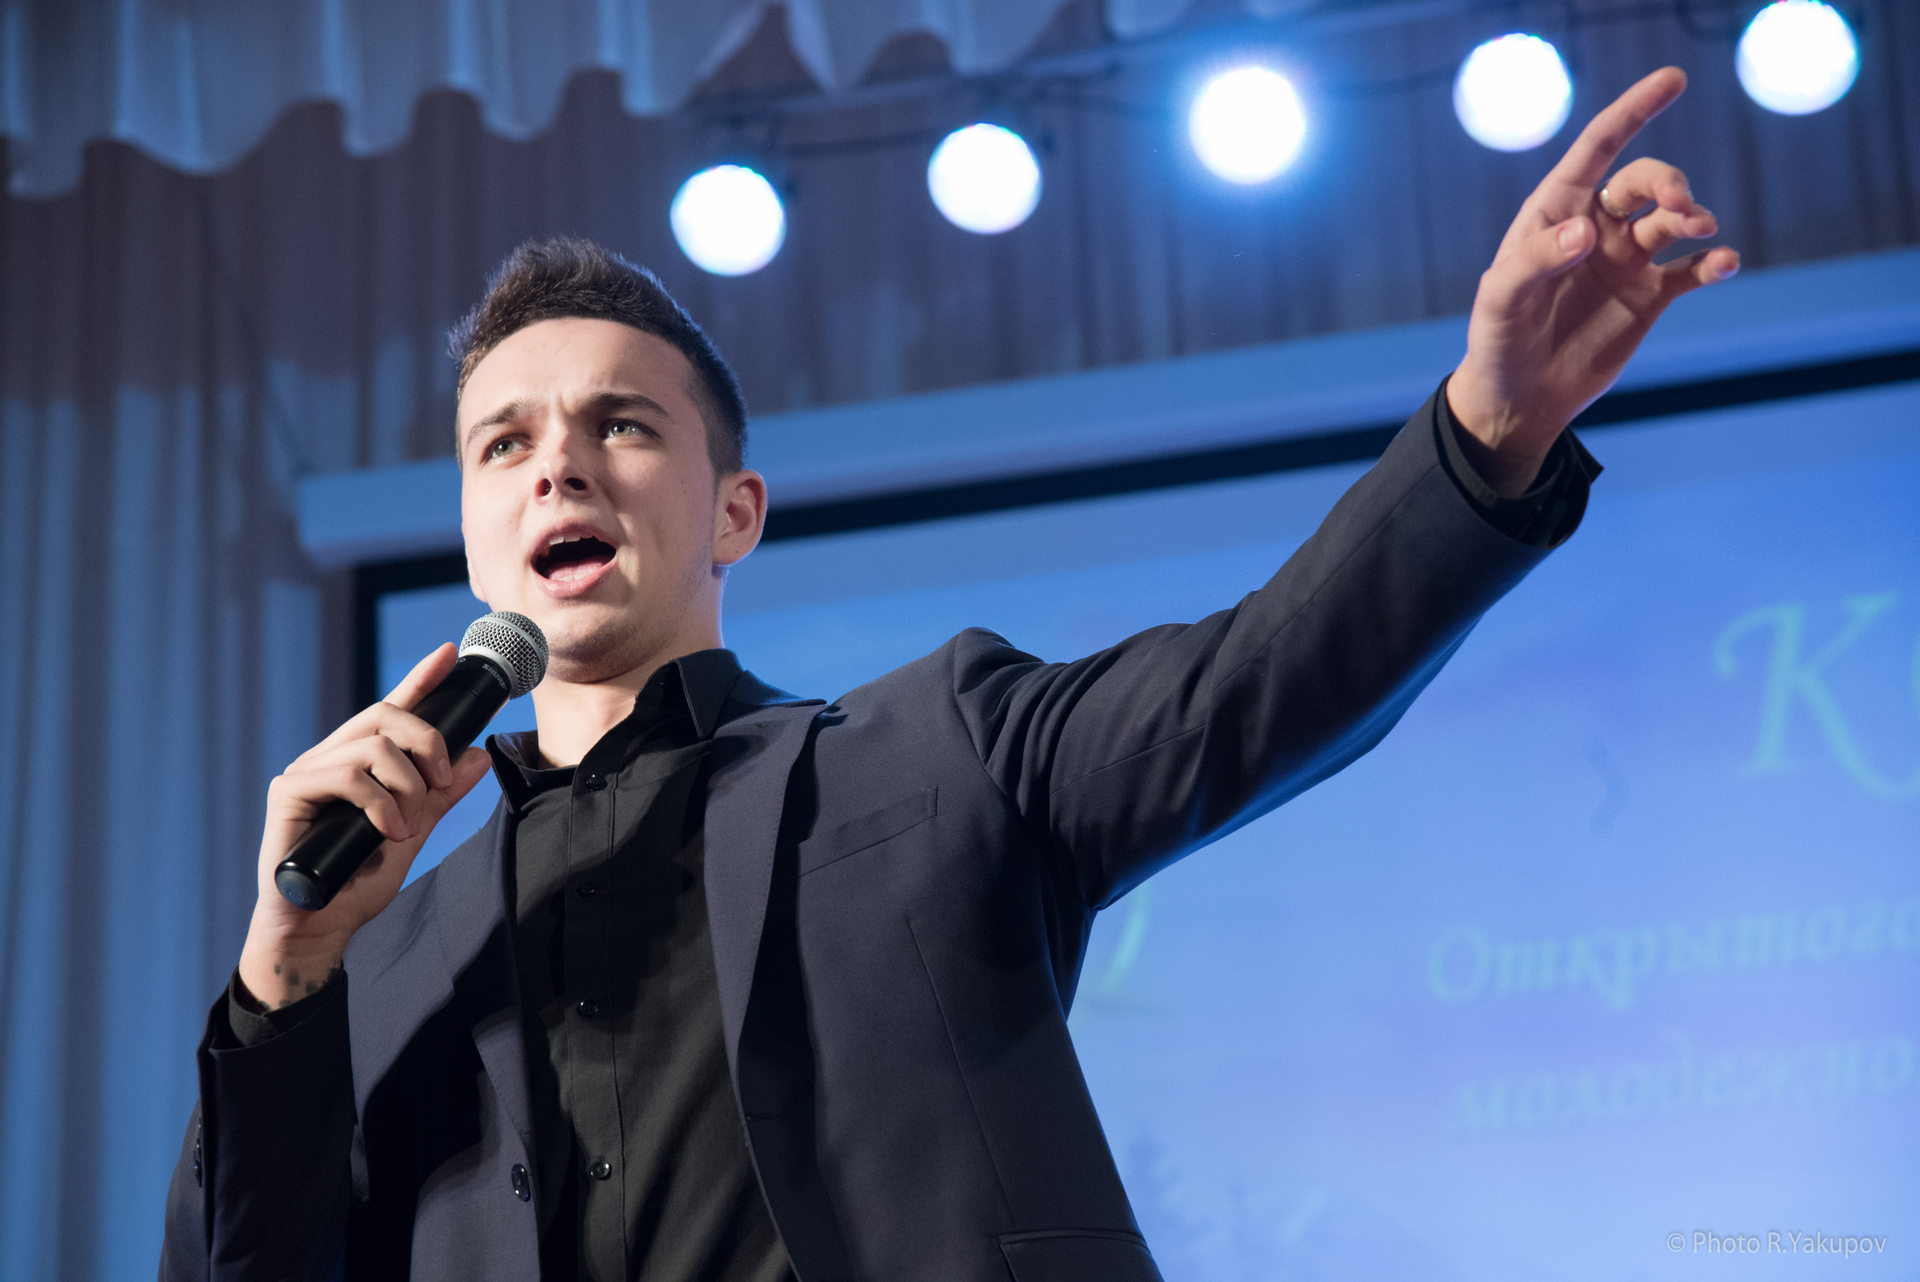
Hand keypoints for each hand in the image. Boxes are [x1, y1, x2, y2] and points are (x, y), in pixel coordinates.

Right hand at [236, 644, 492, 1009]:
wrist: (321, 928)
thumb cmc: (359, 883)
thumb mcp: (414, 832)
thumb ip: (441, 795)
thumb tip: (477, 755)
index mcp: (361, 764)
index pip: (393, 710)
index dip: (421, 679)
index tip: (451, 653)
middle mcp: (332, 758)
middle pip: (385, 715)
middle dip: (426, 742)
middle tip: (440, 782)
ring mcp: (307, 772)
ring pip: (371, 745)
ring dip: (405, 784)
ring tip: (407, 824)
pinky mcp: (288, 793)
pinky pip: (346, 775)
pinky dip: (379, 803)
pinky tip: (386, 831)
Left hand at [1448, 67, 1740, 495]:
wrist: (1519, 399)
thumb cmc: (1497, 342)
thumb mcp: (1501, 301)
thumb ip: (1538, 260)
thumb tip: (1587, 231)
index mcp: (1555, 212)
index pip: (1598, 149)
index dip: (1633, 111)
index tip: (1672, 80)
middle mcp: (1595, 228)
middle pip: (1644, 181)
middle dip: (1669, 182)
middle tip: (1680, 208)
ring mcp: (1625, 261)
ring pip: (1672, 219)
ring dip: (1694, 216)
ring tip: (1701, 231)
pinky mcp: (1649, 297)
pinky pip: (1692, 269)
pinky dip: (1714, 262)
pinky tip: (1723, 263)